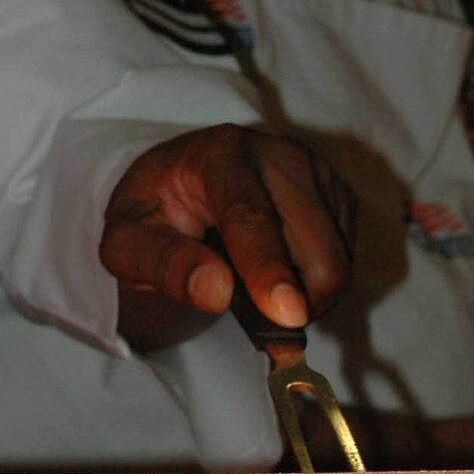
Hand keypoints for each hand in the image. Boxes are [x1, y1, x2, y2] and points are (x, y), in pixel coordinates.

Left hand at [101, 125, 355, 353]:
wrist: (175, 183)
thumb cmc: (149, 214)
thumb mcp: (125, 241)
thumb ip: (161, 264)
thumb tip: (216, 292)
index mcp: (218, 154)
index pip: (250, 216)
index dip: (269, 268)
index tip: (287, 314)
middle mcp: (277, 154)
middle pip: (314, 248)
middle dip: (293, 302)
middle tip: (252, 320)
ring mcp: (315, 171)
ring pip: (338, 260)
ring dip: (305, 296)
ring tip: (254, 288)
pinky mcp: (337, 194)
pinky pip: (348, 259)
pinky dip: (317, 284)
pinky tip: (278, 273)